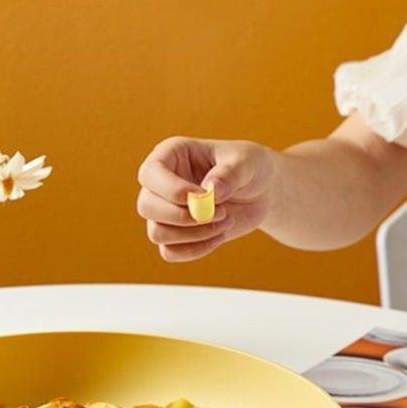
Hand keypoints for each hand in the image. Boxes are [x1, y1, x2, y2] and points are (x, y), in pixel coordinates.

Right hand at [136, 136, 276, 261]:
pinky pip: (170, 252)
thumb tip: (209, 190)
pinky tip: (219, 235)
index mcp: (170, 155)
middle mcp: (160, 184)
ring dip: (194, 234)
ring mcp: (164, 211)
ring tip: (225, 221)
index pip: (149, 174)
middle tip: (219, 212)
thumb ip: (229, 173)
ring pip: (157, 233)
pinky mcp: (174, 236)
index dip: (171, 189)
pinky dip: (196, 249)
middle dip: (183, 216)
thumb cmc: (250, 167)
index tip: (203, 196)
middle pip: (146, 206)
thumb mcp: (248, 162)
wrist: (260, 192)